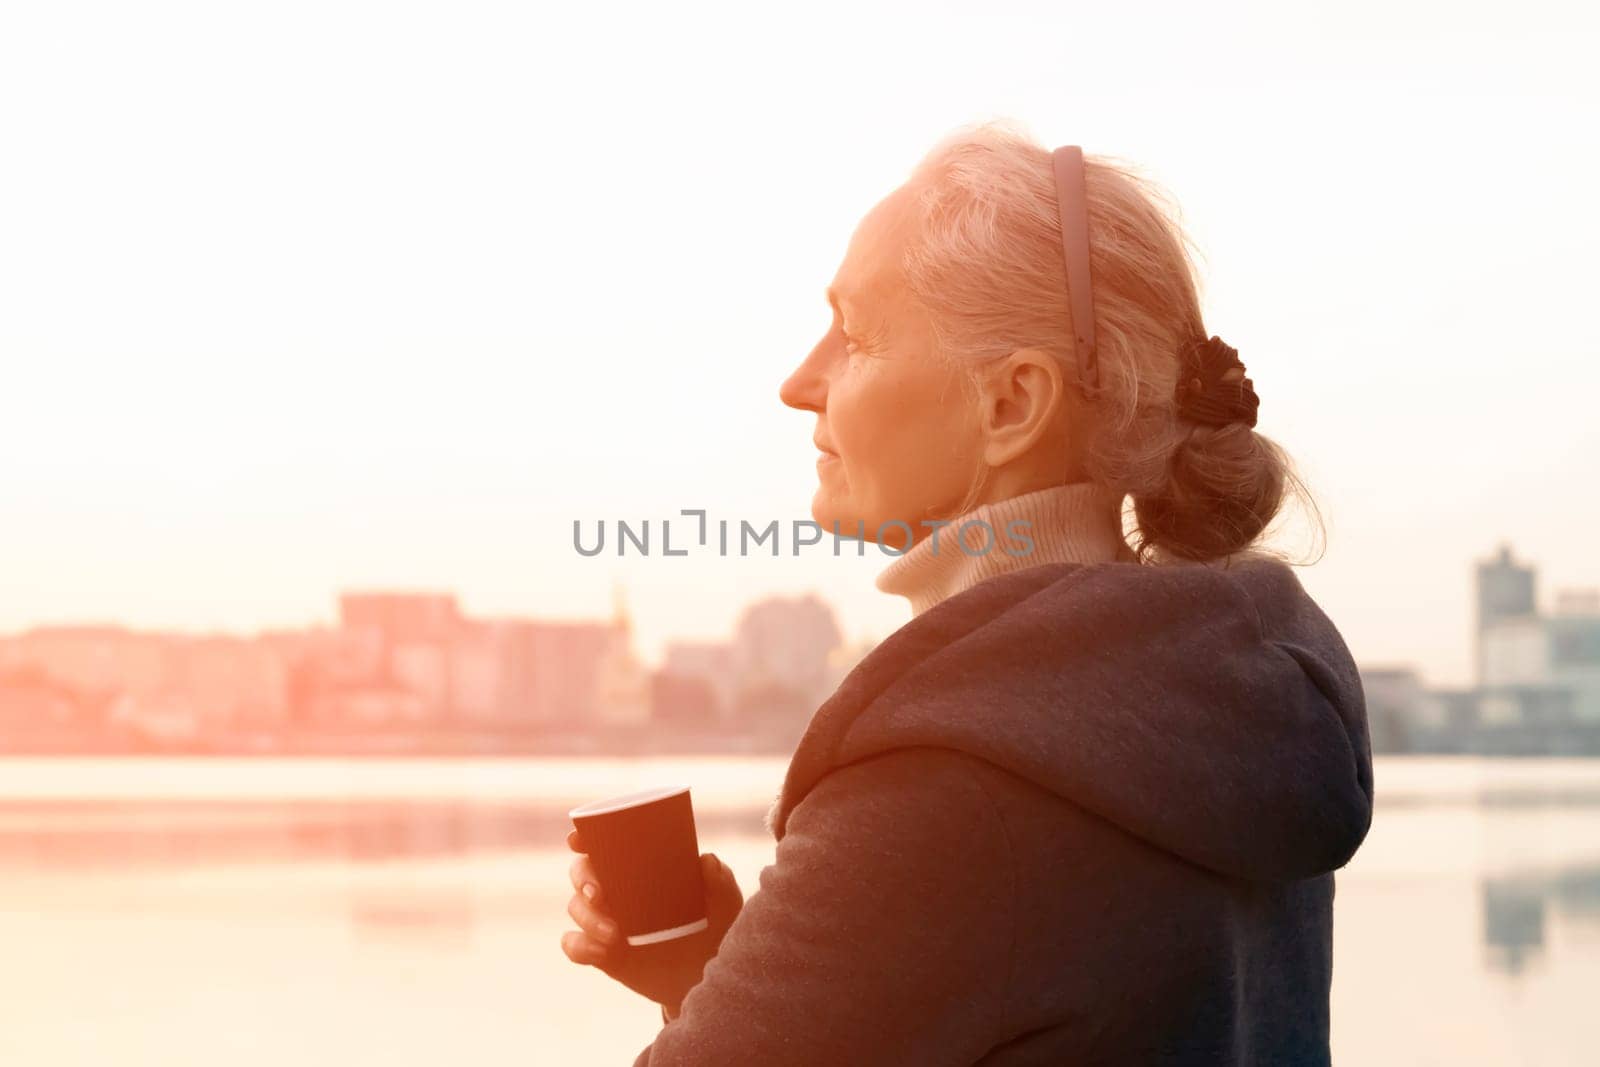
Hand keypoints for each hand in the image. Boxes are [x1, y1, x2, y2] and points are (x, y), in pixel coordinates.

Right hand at [560, 828, 744, 1013]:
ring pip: (576, 907)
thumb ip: (720, 881)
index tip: (578, 840)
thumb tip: (706, 860)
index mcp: (642, 867)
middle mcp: (619, 890)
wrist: (711, 977)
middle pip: (582, 872)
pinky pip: (574, 946)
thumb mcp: (725, 903)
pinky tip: (600, 953)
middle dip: (583, 878)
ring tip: (615, 934)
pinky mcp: (603, 954)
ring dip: (587, 917)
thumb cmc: (718, 928)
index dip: (585, 837)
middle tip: (599, 894)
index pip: (606, 844)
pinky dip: (579, 947)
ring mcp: (607, 921)